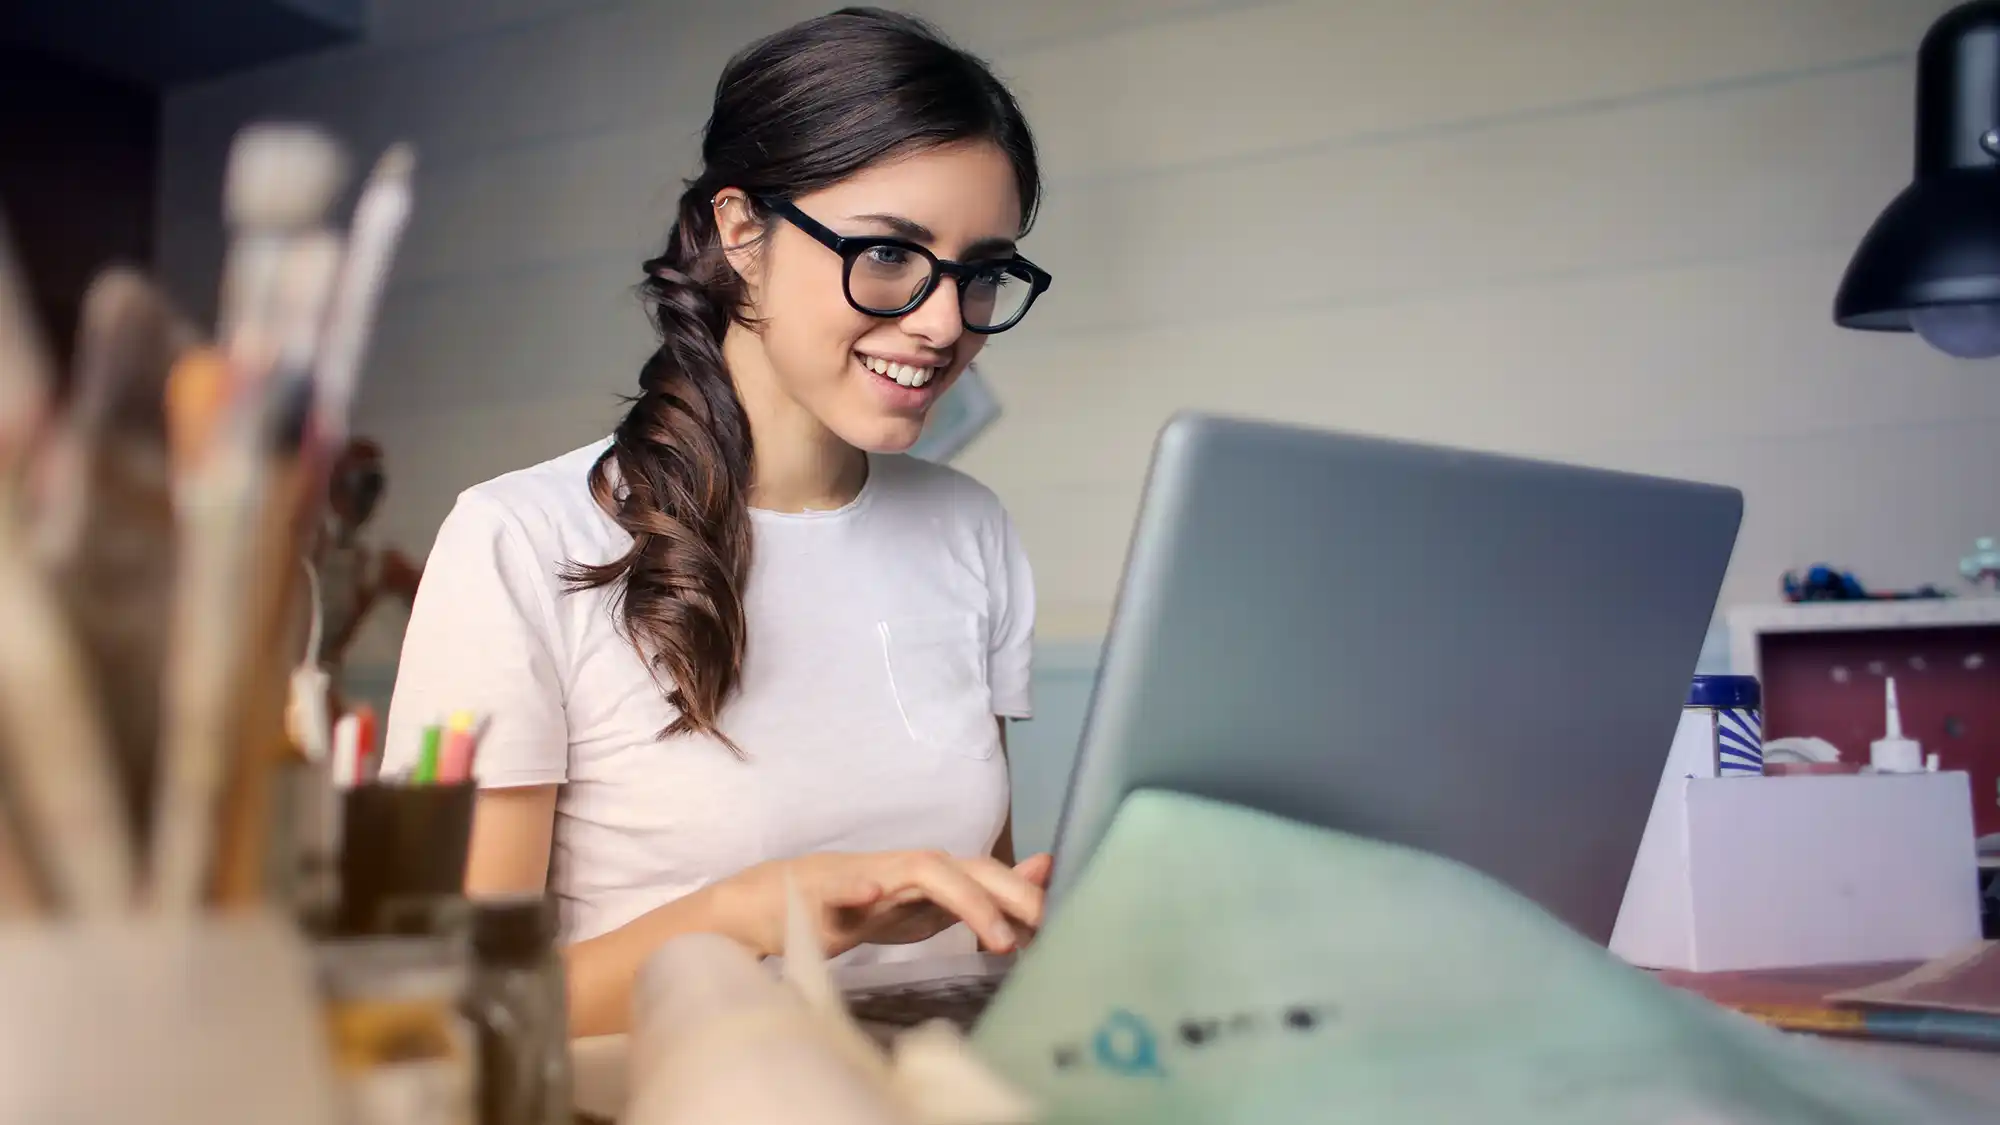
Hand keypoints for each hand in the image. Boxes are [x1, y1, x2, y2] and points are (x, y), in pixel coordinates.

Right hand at [714, 850, 1051, 959]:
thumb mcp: (929, 907)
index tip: (1062, 924)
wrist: (783, 903)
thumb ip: (981, 896)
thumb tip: (1043, 874)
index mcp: (934, 878)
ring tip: (999, 936)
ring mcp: (869, 877)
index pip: (989, 877)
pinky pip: (841, 889)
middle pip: (967, 869)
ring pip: (921, 874)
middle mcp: (909, 869)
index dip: (1026, 895)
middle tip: (1046, 924)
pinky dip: (855, 890)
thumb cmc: (864, 905)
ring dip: (965, 899)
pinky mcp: (825, 892)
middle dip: (1010, 893)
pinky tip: (870, 897)